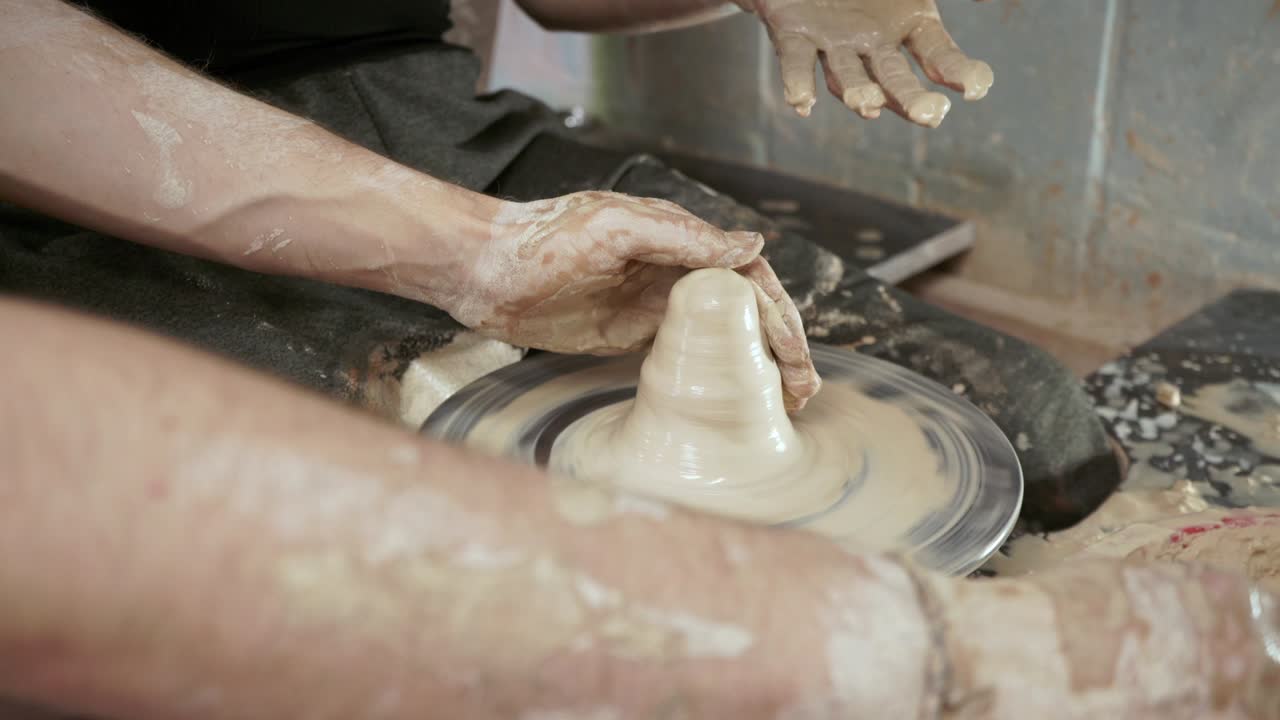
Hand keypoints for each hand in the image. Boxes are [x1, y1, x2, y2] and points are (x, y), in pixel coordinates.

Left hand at [452, 191, 820, 408]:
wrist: (481, 270)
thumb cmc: (541, 239)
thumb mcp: (614, 230)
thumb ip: (682, 237)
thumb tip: (752, 245)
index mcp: (677, 240)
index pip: (746, 275)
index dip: (777, 313)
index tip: (796, 352)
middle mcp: (672, 271)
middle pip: (743, 309)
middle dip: (780, 347)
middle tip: (805, 391)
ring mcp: (652, 305)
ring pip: (721, 335)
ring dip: (755, 365)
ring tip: (786, 403)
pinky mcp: (628, 334)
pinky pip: (684, 354)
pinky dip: (715, 376)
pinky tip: (734, 399)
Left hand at [734, 0, 993, 126]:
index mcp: (910, 25)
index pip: (940, 56)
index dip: (959, 72)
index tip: (977, 87)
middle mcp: (873, 46)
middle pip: (895, 80)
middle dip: (911, 99)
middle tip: (932, 115)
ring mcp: (834, 45)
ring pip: (847, 78)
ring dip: (857, 94)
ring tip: (867, 105)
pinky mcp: (795, 36)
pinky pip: (796, 62)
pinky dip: (798, 82)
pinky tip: (801, 103)